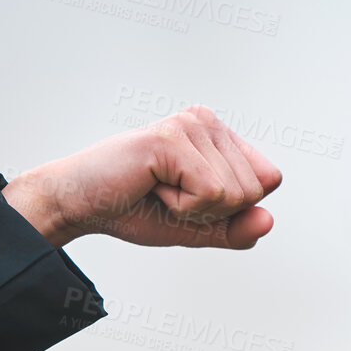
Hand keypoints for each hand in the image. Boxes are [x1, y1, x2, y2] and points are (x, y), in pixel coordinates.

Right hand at [1, 104, 280, 249]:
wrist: (81, 205)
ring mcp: (190, 125)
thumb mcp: (199, 229)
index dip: (232, 207)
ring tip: (158, 189)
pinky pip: (211, 193)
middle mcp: (207, 121)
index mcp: (218, 135)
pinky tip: (152, 186)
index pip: (267, 180)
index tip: (189, 198)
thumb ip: (238, 229)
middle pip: (255, 190)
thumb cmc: (134, 209)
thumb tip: (269, 220)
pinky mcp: (172, 138)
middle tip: (169, 196)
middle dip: (213, 211)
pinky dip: (183, 207)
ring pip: (235, 193)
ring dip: (194, 209)